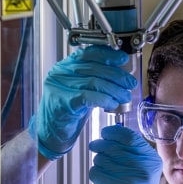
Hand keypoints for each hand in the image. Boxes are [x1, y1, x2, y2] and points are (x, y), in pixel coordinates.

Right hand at [29, 45, 137, 159]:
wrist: (52, 131)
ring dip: (115, 90)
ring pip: (94, 82)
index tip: (123, 58)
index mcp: (66, 65)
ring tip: (125, 96)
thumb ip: (97, 78)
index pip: (89, 53)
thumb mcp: (83, 88)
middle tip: (130, 83)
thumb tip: (121, 72)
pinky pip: (88, 96)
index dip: (108, 54)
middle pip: (95, 68)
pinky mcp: (62, 102)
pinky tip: (112, 104)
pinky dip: (104, 99)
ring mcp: (59, 86)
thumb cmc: (70, 109)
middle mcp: (60, 73)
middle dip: (117, 76)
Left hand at [89, 125, 167, 183]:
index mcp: (151, 160)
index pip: (129, 137)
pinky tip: (104, 181)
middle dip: (100, 145)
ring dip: (99, 162)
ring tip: (107, 171)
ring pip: (101, 159)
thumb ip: (133, 151)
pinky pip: (96, 172)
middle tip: (96, 146)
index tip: (105, 133)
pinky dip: (96, 175)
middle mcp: (143, 169)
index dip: (113, 132)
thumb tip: (111, 134)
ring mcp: (130, 180)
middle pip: (112, 146)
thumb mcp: (146, 169)